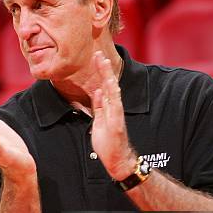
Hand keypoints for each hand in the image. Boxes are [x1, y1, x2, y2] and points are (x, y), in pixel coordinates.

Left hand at [90, 51, 135, 179]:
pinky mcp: (117, 122)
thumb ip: (99, 107)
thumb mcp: (98, 122)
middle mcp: (114, 108)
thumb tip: (97, 92)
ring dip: (108, 76)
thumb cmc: (108, 143)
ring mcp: (116, 114)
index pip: (103, 85)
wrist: (117, 159)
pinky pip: (115, 106)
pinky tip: (109, 84)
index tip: (95, 58)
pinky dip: (112, 95)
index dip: (99, 72)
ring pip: (112, 91)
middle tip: (98, 53)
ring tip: (104, 62)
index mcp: (108, 107)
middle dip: (103, 68)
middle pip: (108, 84)